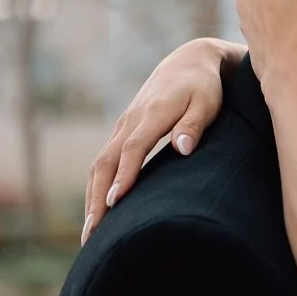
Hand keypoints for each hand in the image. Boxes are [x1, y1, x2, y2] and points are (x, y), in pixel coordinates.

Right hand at [82, 37, 242, 242]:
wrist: (188, 62)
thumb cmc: (204, 88)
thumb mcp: (207, 103)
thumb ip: (194, 126)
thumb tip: (183, 148)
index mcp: (152, 114)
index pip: (133, 148)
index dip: (124, 175)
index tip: (114, 202)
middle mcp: (131, 120)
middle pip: (106, 161)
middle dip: (97, 198)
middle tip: (92, 233)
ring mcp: (123, 126)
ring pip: (99, 164)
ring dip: (91, 198)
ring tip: (89, 233)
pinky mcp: (122, 131)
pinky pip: (103, 162)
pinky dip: (96, 187)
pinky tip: (97, 212)